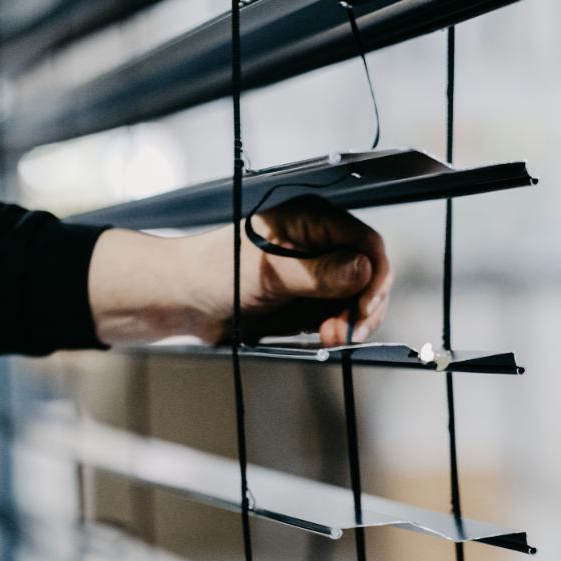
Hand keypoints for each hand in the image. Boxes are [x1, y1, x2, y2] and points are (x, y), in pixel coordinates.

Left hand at [89, 198, 391, 348]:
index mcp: (312, 220)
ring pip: (356, 300)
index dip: (375, 278)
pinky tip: (324, 339)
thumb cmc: (214, 272)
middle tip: (344, 333)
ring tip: (330, 339)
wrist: (185, 301)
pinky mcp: (308, 301)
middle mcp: (319, 243)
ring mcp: (315, 274)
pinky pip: (337, 316)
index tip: (366, 309)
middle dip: (362, 307)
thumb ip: (318, 274)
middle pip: (368, 275)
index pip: (367, 244)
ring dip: (349, 323)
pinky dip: (337, 330)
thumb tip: (362, 270)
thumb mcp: (270, 274)